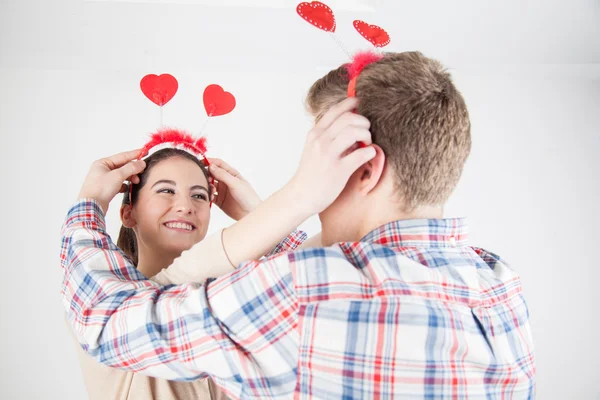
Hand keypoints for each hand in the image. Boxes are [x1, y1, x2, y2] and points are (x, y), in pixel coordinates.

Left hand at [78, 149, 145, 213]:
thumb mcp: (117, 176)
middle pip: (122, 166)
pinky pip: (119, 184)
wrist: (91, 207)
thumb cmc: (100, 189)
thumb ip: (131, 168)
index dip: (134, 154)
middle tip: (142, 171)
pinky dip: (124, 185)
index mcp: (102, 163)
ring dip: (130, 177)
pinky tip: (125, 189)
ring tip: (136, 181)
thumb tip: (141, 163)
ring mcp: (104, 180)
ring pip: (122, 175)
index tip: (144, 151)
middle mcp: (103, 170)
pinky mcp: (106, 189)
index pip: (122, 156)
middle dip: (133, 169)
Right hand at [208, 158, 261, 220]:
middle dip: (207, 175)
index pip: (219, 164)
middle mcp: (226, 181)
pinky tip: (210, 197)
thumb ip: (223, 175)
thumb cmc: (248, 197)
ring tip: (211, 191)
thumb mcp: (235, 184)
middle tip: (206, 179)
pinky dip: (207, 196)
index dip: (210, 162)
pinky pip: (210, 196)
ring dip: (207, 186)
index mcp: (231, 174)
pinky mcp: (219, 200)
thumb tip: (211, 166)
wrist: (251, 213)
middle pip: (212, 174)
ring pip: (210, 185)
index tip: (201, 162)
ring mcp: (222, 191)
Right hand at [287, 97, 375, 214]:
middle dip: (363, 122)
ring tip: (367, 144)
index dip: (350, 103)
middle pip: (348, 118)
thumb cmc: (311, 173)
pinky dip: (371, 152)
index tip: (360, 103)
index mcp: (315, 134)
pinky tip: (369, 156)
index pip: (335, 110)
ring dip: (367, 135)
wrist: (301, 196)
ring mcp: (329, 155)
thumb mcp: (314, 149)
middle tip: (366, 134)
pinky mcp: (338, 170)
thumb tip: (353, 128)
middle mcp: (320, 141)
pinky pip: (362, 154)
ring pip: (355, 132)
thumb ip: (329, 136)